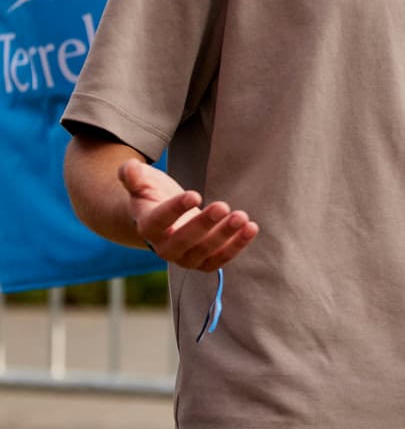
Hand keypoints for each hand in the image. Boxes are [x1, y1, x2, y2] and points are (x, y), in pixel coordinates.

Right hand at [121, 160, 257, 271]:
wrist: (162, 221)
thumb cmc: (152, 197)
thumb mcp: (142, 183)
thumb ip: (133, 176)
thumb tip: (129, 167)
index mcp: (147, 226)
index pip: (158, 222)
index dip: (175, 210)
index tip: (194, 195)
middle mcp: (164, 247)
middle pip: (182, 241)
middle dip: (203, 225)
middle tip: (223, 206)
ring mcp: (184, 257)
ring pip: (203, 253)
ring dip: (224, 236)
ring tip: (242, 217)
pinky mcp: (203, 261)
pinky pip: (219, 260)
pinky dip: (236, 247)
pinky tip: (251, 228)